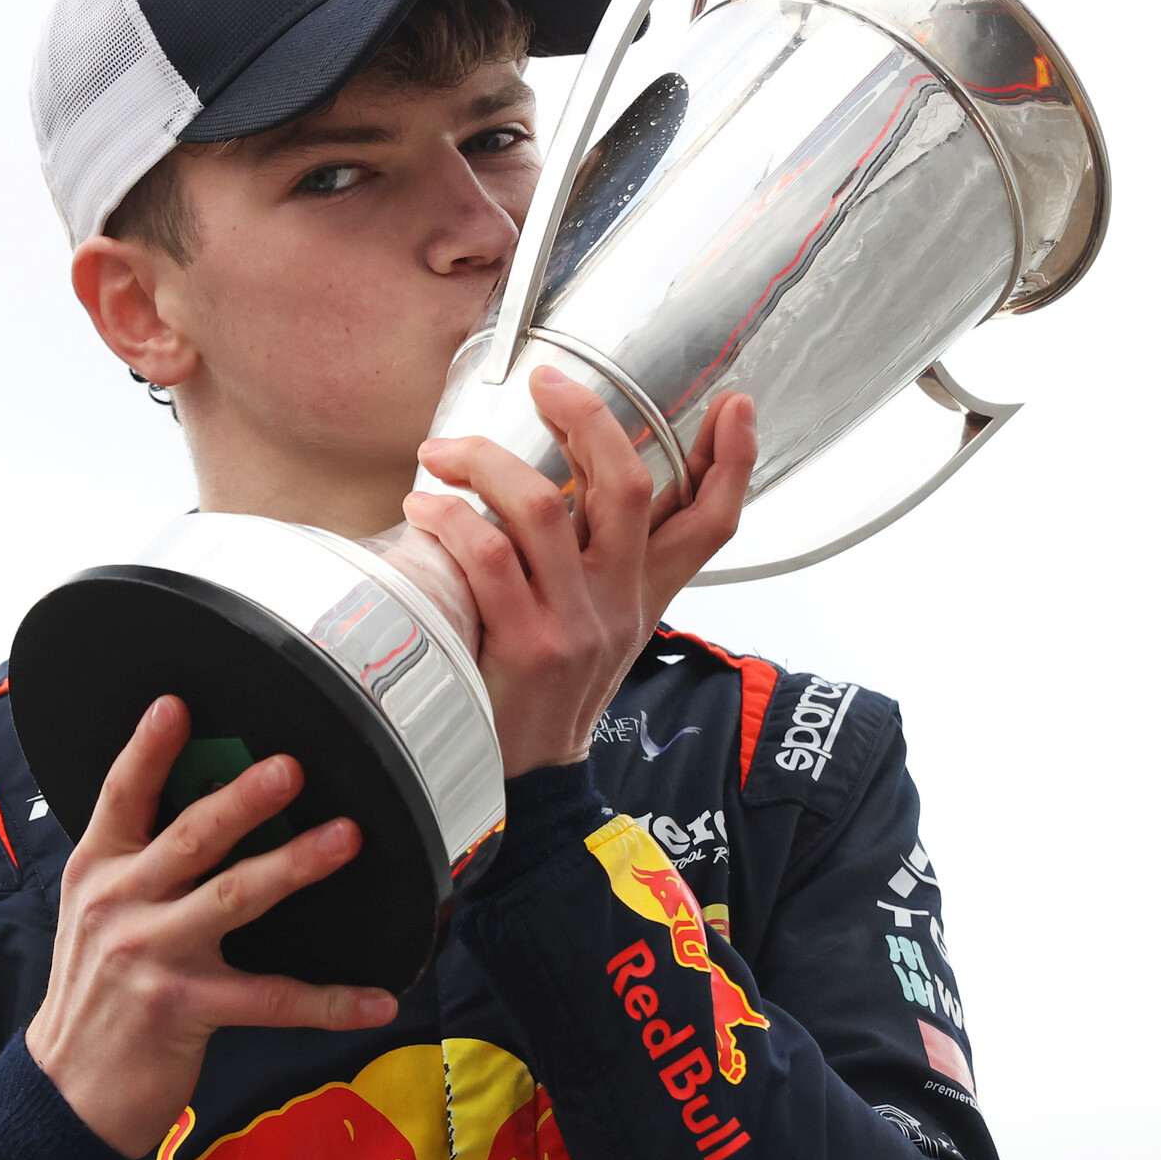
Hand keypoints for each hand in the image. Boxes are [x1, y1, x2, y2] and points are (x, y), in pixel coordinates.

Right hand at [24, 695, 400, 1156]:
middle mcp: (119, 904)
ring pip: (233, 899)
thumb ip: (137, 866)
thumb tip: (208, 813)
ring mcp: (151, 955)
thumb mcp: (94, 916)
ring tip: (343, 839)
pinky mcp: (184, 1008)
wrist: (66, 1091)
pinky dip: (329, 1001)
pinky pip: (271, 999)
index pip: (121, 797)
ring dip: (293, 866)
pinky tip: (375, 1000)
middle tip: (291, 768)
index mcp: (96, 872)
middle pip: (189, 838)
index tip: (176, 704)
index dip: (149, 750)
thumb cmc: (95, 995)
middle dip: (242, 799)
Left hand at [402, 367, 758, 773]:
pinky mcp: (526, 647)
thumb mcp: (596, 625)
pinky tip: (423, 509)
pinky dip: (449, 521)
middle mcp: (621, 603)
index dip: (734, 463)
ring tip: (442, 454)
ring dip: (485, 465)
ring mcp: (576, 624)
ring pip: (542, 511)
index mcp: (645, 593)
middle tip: (544, 381)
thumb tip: (566, 484)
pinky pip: (487, 558)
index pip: (712, 524)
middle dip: (589, 420)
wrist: (523, 778)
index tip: (737, 404)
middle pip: (629, 489)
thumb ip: (596, 559)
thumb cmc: (546, 686)